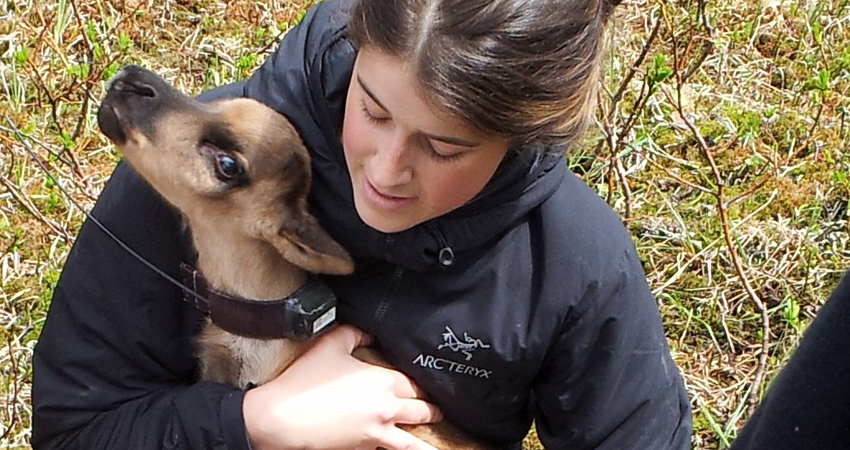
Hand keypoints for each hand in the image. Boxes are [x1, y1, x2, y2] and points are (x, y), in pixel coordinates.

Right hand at [243, 325, 442, 449]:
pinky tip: (399, 448)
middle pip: (420, 411)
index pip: (414, 384)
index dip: (422, 385)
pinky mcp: (363, 449)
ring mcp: (376, 433)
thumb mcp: (331, 345)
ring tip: (435, 447)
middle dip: (431, 411)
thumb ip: (355, 334)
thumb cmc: (305, 381)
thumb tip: (369, 333)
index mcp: (383, 381)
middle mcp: (386, 408)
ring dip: (425, 443)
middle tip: (438, 411)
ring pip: (411, 442)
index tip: (429, 387)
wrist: (283, 419)